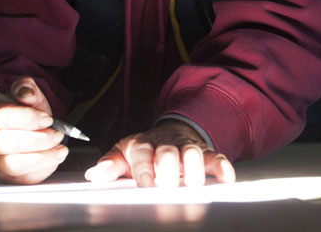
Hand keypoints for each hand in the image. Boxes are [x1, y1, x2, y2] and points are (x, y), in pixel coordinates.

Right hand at [0, 76, 66, 183]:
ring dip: (41, 155)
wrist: (35, 132)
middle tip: (55, 134)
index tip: (47, 119)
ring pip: (12, 164)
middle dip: (36, 138)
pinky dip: (43, 167)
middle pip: (3, 142)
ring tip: (58, 146)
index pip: (0, 116)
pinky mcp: (7, 177)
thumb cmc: (28, 115)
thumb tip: (26, 92)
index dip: (26, 118)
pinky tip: (56, 155)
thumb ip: (27, 89)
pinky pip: (22, 177)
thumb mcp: (30, 96)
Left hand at [84, 119, 234, 187]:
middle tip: (168, 187)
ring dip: (194, 168)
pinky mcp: (204, 153)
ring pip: (192, 152)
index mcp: (142, 144)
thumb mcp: (123, 155)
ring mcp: (185, 147)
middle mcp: (165, 144)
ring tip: (193, 186)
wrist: (168, 134)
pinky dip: (222, 167)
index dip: (144, 169)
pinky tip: (225, 179)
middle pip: (168, 152)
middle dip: (169, 169)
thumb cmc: (144, 151)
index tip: (146, 184)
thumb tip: (95, 174)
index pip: (142, 153)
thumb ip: (110, 165)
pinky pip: (216, 157)